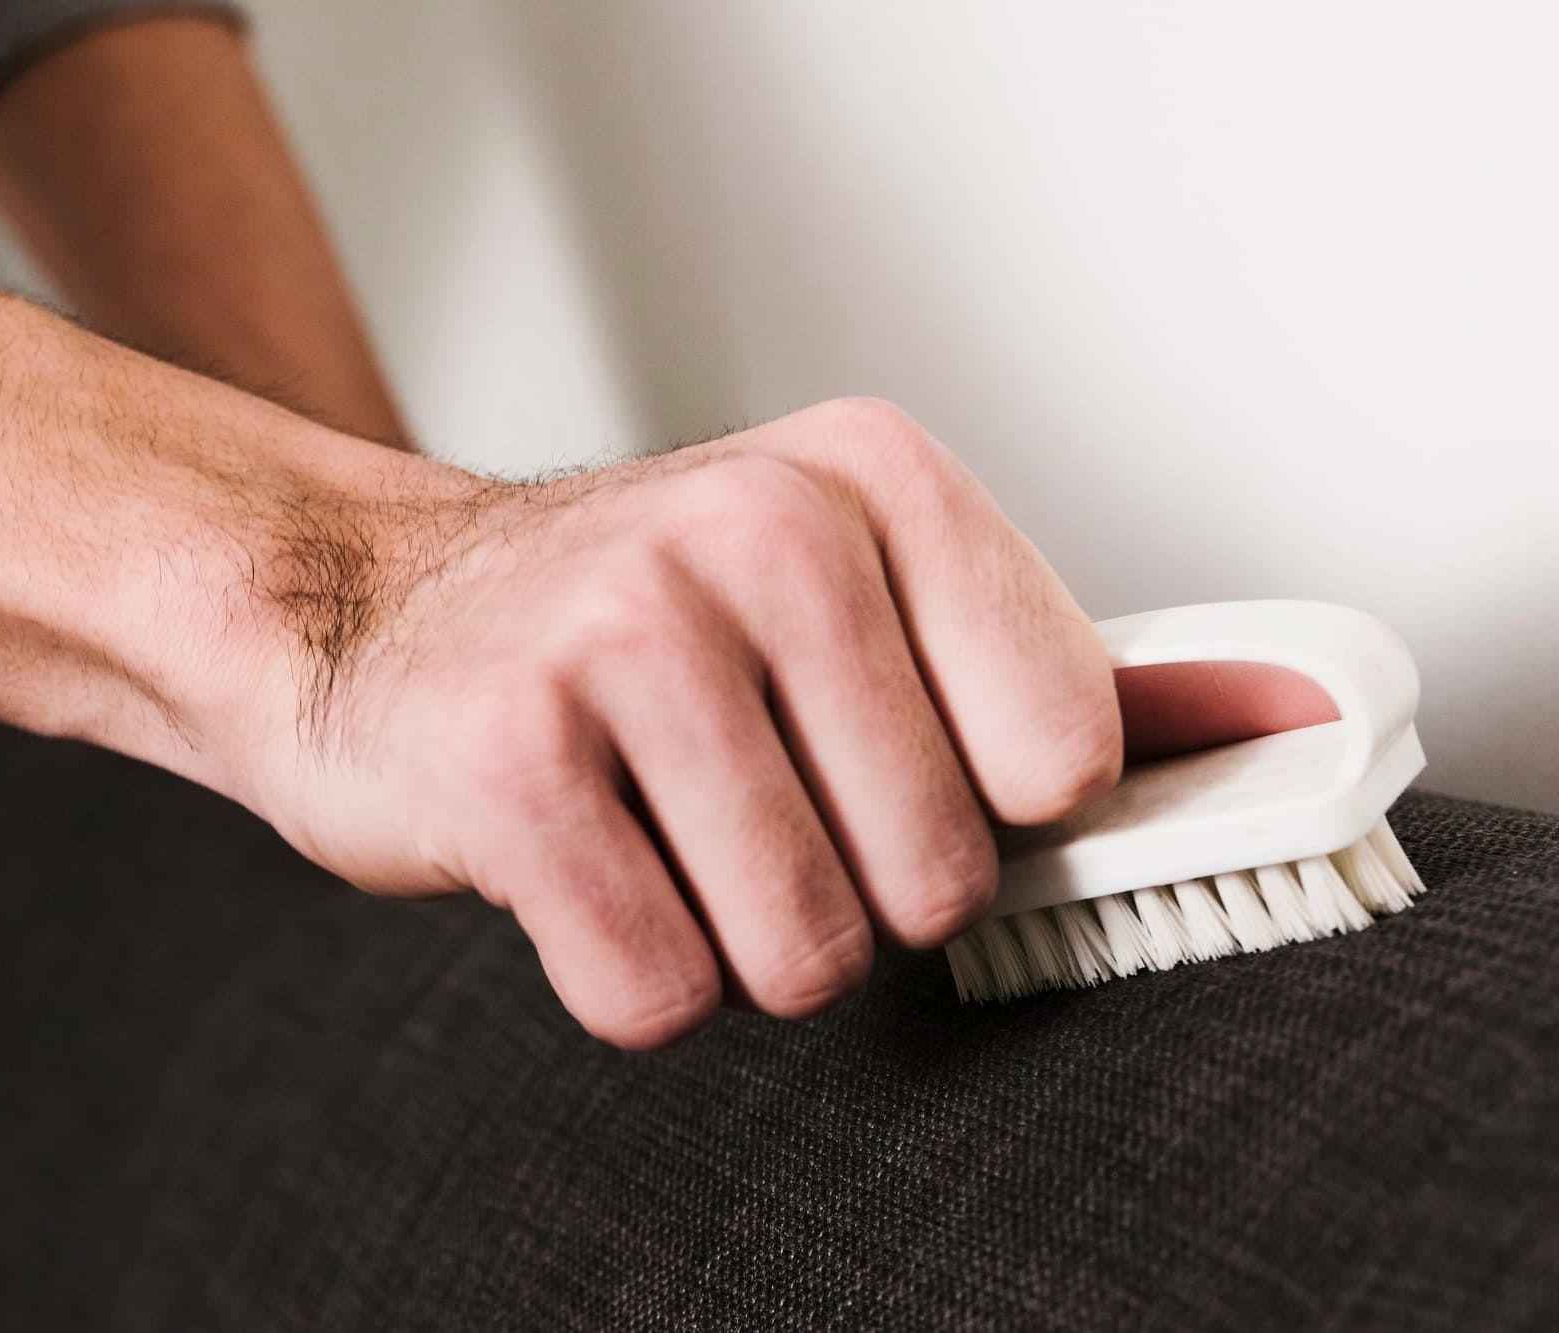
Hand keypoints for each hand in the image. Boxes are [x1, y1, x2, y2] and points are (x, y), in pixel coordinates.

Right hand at [189, 398, 1125, 1047]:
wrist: (364, 609)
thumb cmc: (624, 627)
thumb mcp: (836, 586)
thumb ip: (1031, 664)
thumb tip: (1277, 723)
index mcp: (871, 479)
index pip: (1064, 752)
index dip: (975, 811)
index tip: (871, 770)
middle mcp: (759, 532)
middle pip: (938, 879)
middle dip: (840, 892)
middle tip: (730, 801)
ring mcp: (627, 637)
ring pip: (802, 955)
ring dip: (730, 941)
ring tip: (651, 832)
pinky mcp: (513, 761)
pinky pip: (655, 988)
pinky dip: (622, 975)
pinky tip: (570, 867)